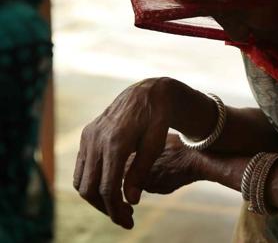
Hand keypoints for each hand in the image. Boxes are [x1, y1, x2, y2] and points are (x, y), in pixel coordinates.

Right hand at [73, 77, 216, 228]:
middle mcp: (96, 139)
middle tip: (125, 218)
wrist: (149, 92)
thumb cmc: (158, 118)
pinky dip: (92, 183)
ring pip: (81, 180)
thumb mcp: (156, 143)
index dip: (115, 209)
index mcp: (115, 141)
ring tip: (118, 207)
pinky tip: (110, 190)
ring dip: (96, 198)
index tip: (128, 222)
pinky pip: (81, 168)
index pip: (107, 186)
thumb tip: (130, 201)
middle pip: (90, 187)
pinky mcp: (86, 135)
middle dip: (105, 207)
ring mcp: (88, 136)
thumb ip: (141, 171)